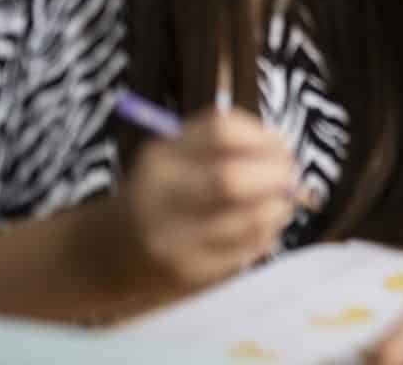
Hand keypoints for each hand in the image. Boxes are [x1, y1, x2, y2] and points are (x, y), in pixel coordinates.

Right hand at [116, 110, 296, 289]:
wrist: (111, 254)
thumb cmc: (163, 194)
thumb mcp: (179, 157)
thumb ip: (230, 147)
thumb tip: (286, 156)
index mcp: (162, 157)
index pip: (222, 131)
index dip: (263, 137)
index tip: (280, 146)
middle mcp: (160, 195)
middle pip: (231, 179)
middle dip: (276, 175)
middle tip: (290, 177)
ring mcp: (172, 238)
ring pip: (249, 219)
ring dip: (278, 208)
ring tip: (280, 204)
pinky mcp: (188, 272)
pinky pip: (247, 249)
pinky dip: (267, 234)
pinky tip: (262, 228)